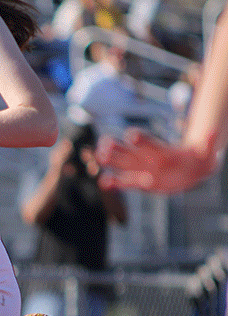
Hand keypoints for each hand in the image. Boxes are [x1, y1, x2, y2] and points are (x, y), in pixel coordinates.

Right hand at [96, 128, 218, 192]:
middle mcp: (149, 158)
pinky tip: (104, 182)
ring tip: (99, 156)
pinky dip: (115, 183)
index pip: (149, 143)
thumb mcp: (206, 152)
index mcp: (162, 151)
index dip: (142, 140)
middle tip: (104, 144)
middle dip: (118, 149)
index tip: (131, 135)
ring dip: (112, 161)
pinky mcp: (141, 182)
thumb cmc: (197, 157)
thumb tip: (216, 132)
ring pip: (123, 164)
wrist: (191, 169)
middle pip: (130, 152)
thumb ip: (208, 143)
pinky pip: (125, 182)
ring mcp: (143, 169)